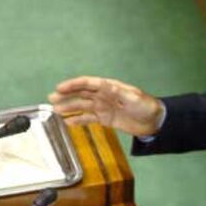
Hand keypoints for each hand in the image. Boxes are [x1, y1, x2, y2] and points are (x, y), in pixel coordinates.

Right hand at [48, 76, 164, 136]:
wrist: (155, 121)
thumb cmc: (146, 106)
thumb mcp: (134, 98)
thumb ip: (118, 92)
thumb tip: (103, 85)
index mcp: (110, 87)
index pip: (88, 83)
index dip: (73, 84)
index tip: (60, 88)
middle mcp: (104, 96)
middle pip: (81, 94)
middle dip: (66, 96)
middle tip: (51, 99)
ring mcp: (103, 107)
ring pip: (82, 107)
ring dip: (69, 108)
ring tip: (55, 110)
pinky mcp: (105, 119)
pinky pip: (88, 118)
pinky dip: (78, 120)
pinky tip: (68, 122)